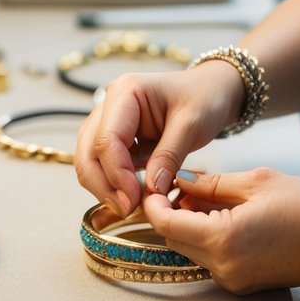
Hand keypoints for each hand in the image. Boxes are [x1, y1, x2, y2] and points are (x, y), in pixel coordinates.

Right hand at [74, 63, 243, 216]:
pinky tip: (133, 196)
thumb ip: (169, 156)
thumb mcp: (193, 124)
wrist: (212, 90)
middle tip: (128, 209)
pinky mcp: (115, 139)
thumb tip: (151, 190)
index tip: (134, 200)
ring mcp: (108, 122)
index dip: (117, 174)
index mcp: (125, 92)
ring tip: (131, 206)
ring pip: (89, 162)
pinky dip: (113, 184)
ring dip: (105, 187)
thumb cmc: (204, 98)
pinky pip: (103, 165)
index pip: (107, 140)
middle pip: (88, 153)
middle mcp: (109, 105)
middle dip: (104, 186)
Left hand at [140, 167, 299, 294]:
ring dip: (188, 225)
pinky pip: (208, 259)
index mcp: (223, 238)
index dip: (154, 202)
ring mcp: (230, 279)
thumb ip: (211, 183)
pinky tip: (225, 218)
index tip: (157, 183)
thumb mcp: (257, 181)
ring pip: (188, 249)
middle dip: (171, 212)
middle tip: (187, 187)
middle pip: (172, 239)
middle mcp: (221, 265)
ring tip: (211, 200)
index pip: (165, 224)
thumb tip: (180, 180)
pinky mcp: (239, 284)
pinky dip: (206, 237)